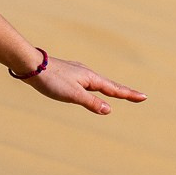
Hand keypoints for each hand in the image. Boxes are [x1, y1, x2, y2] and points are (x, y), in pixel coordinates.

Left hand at [21, 55, 146, 115]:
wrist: (31, 64)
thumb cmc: (51, 80)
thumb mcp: (73, 95)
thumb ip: (91, 102)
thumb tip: (109, 110)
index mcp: (91, 78)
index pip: (115, 89)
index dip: (129, 94)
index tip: (144, 97)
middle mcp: (87, 74)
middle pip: (110, 85)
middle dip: (124, 92)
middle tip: (138, 96)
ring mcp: (77, 73)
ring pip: (98, 83)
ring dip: (111, 89)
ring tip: (119, 93)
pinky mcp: (68, 75)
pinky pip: (88, 83)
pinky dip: (96, 88)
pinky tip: (89, 86)